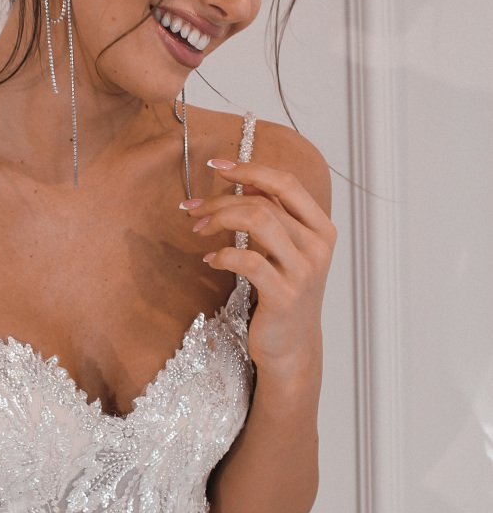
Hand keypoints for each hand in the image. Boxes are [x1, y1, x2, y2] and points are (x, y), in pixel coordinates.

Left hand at [183, 158, 335, 376]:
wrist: (292, 347)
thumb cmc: (284, 294)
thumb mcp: (285, 252)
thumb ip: (274, 217)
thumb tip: (247, 184)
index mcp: (321, 228)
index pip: (286, 183)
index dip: (250, 169)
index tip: (216, 165)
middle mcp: (317, 246)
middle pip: (263, 202)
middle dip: (220, 200)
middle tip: (192, 209)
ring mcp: (304, 271)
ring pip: (258, 221)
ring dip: (219, 220)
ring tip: (198, 230)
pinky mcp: (284, 295)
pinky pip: (248, 260)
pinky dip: (223, 254)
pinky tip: (210, 259)